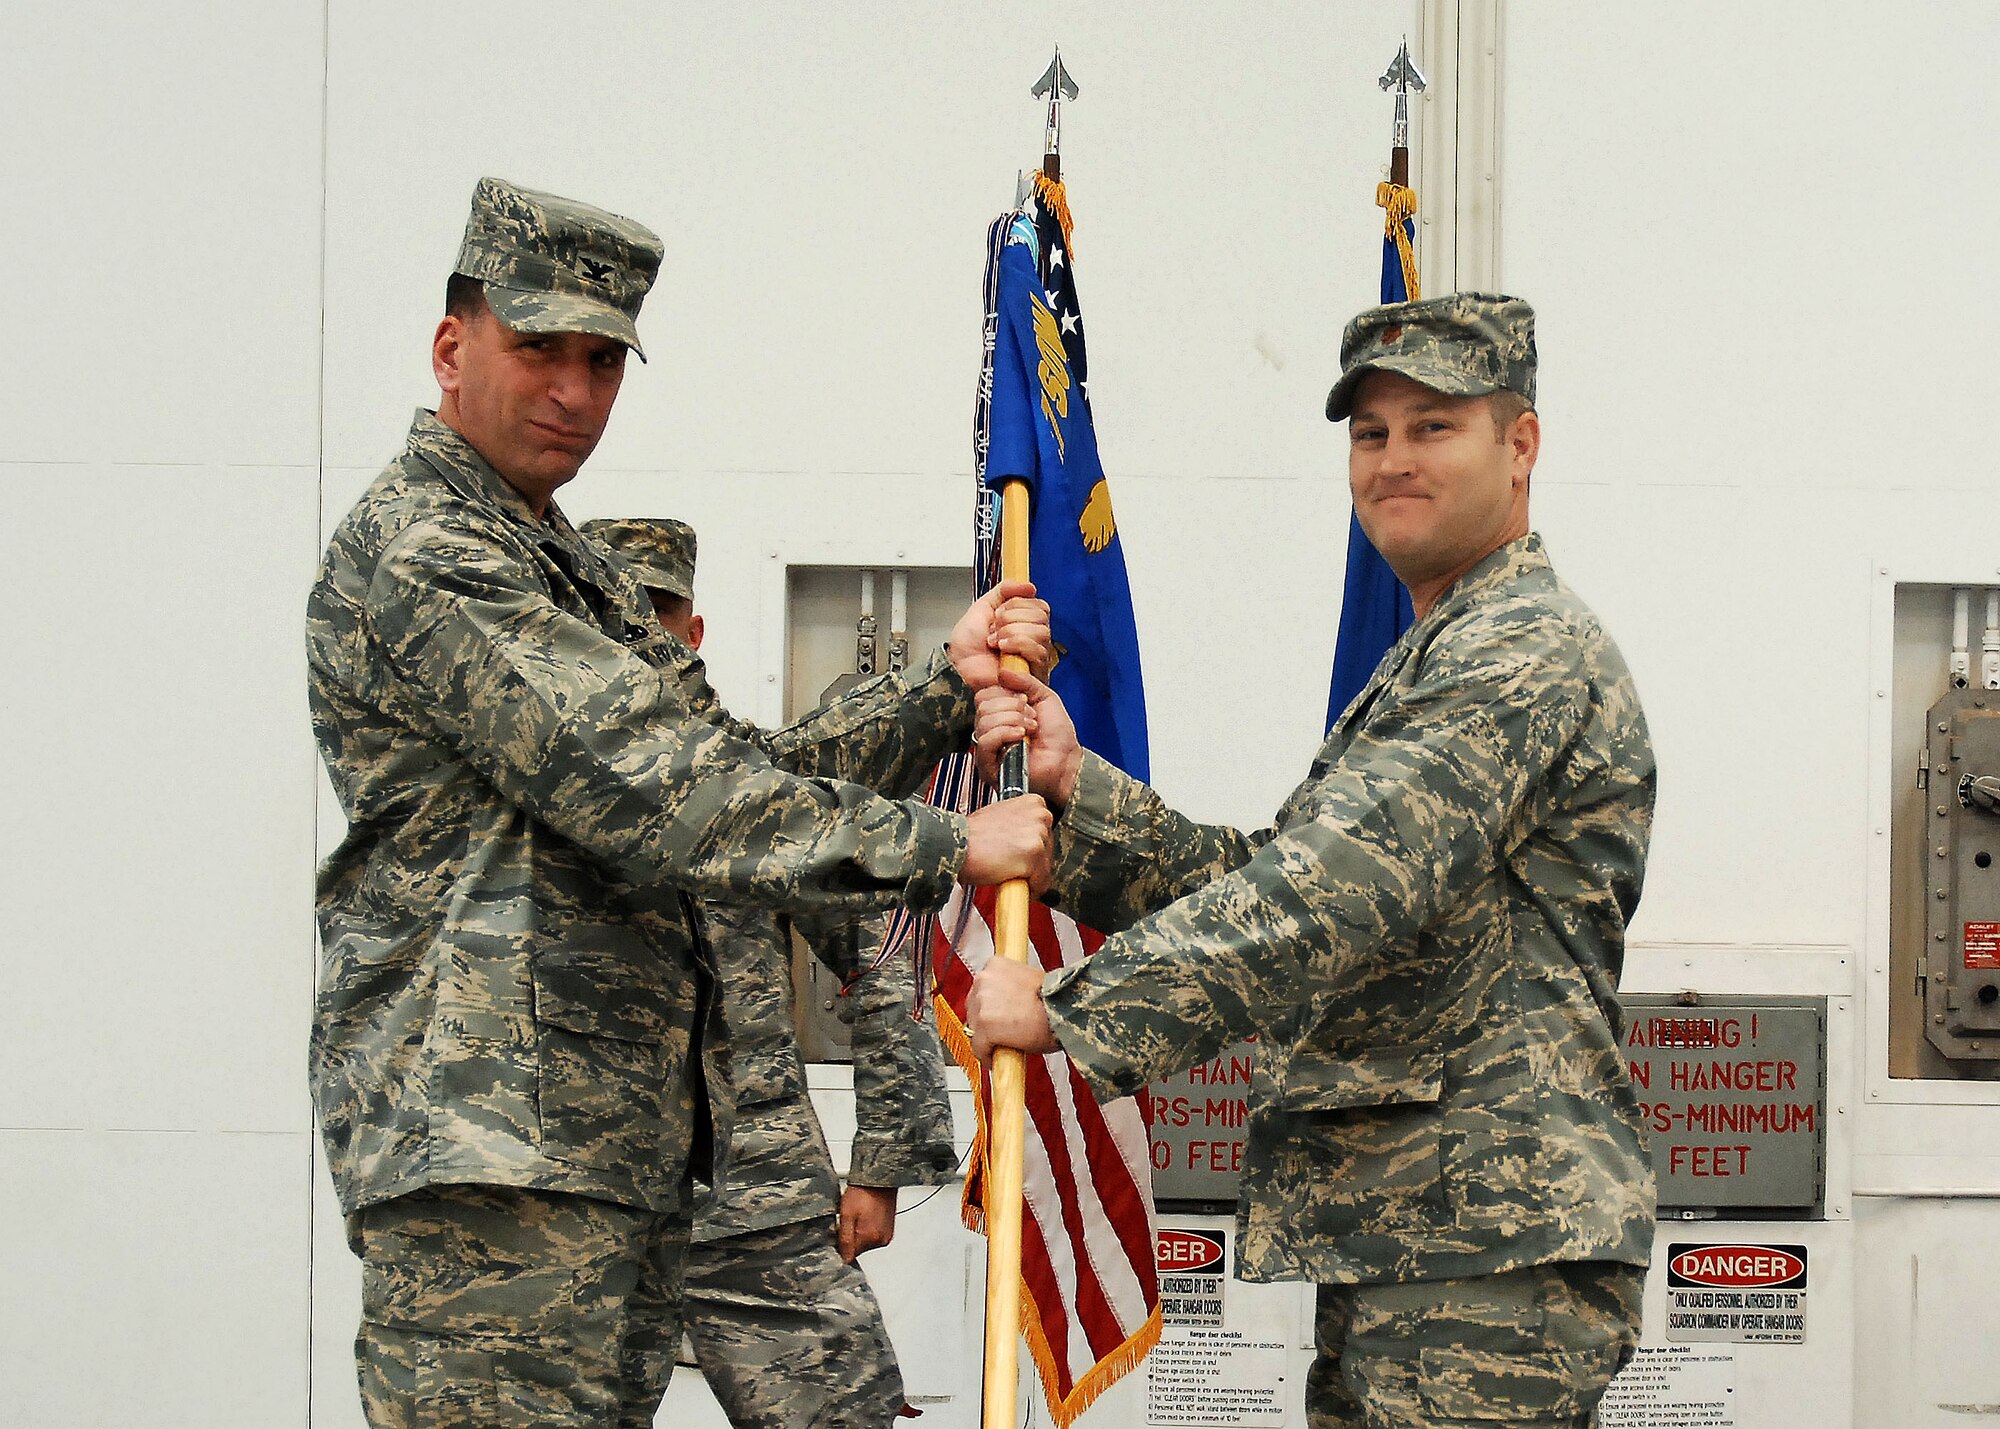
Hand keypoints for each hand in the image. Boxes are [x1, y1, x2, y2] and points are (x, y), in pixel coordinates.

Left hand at [837, 1184, 897, 1261]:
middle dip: (851, 1239)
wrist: (879, 1179)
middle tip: (849, 1220)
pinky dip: (868, 1230)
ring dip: (859, 1234)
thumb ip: (845, 1239)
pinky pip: (874, 1237)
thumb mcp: (846, 1214)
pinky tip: (865, 1216)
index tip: (839, 1233)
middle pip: (858, 1250)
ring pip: (866, 1244)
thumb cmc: (862, 1192)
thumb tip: (844, 1259)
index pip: (850, 1256)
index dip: (841, 1246)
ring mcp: (886, 1236)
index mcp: (870, 1238)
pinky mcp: (889, 1230)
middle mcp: (881, 1240)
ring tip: (858, 1216)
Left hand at [947, 581, 1053, 689]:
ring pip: (1041, 631)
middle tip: (994, 628)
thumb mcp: (982, 608)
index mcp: (1024, 624)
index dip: (1018, 604)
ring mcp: (1036, 656)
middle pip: (1042, 615)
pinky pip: (1038, 649)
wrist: (959, 670)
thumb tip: (1029, 586)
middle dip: (1012, 617)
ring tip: (995, 642)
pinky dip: (1017, 644)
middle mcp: (1033, 639)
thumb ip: (1004, 591)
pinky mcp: (1036, 672)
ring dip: (1012, 632)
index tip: (997, 613)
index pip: (1039, 605)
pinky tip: (1002, 650)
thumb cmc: (967, 648)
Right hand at [962, 795, 1052, 893]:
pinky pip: (1041, 883)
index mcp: (1035, 803)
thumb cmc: (972, 836)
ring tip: (1004, 871)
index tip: (1015, 854)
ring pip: (1045, 870)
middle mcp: (1041, 815)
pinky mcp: (1034, 854)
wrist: (955, 845)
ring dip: (1028, 877)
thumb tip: (1029, 841)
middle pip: (1048, 853)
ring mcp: (1039, 834)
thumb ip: (1021, 825)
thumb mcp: (1001, 817)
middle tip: (1007, 864)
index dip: (1030, 850)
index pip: (1046, 835)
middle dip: (1031, 865)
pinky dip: (1027, 890)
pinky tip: (1009, 880)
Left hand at [967, 956, 1057, 1061]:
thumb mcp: (1028, 980)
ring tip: (1003, 1046)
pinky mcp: (984, 1027)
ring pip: (974, 1029)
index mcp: (994, 965)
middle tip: (1002, 1032)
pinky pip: (979, 1048)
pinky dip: (987, 1056)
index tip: (996, 1016)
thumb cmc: (1055, 998)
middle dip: (985, 1021)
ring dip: (986, 1039)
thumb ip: (1009, 988)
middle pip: (973, 1007)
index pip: (981, 988)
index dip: (989, 1006)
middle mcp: (983, 980)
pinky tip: (997, 1060)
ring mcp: (982, 1003)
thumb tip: (1004, 1005)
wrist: (1065, 1010)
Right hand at [973, 668, 1081, 808]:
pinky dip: (1005, 732)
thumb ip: (1026, 682)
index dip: (1004, 693)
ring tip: (1030, 728)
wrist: (1067, 763)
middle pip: (982, 705)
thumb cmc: (1058, 738)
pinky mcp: (988, 765)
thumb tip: (1003, 671)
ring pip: (983, 721)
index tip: (1025, 701)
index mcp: (999, 715)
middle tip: (1031, 716)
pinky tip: (1021, 735)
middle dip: (1011, 706)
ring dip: (1012, 719)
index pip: (984, 695)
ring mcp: (987, 748)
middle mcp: (990, 730)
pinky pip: (985, 741)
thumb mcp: (1045, 698)